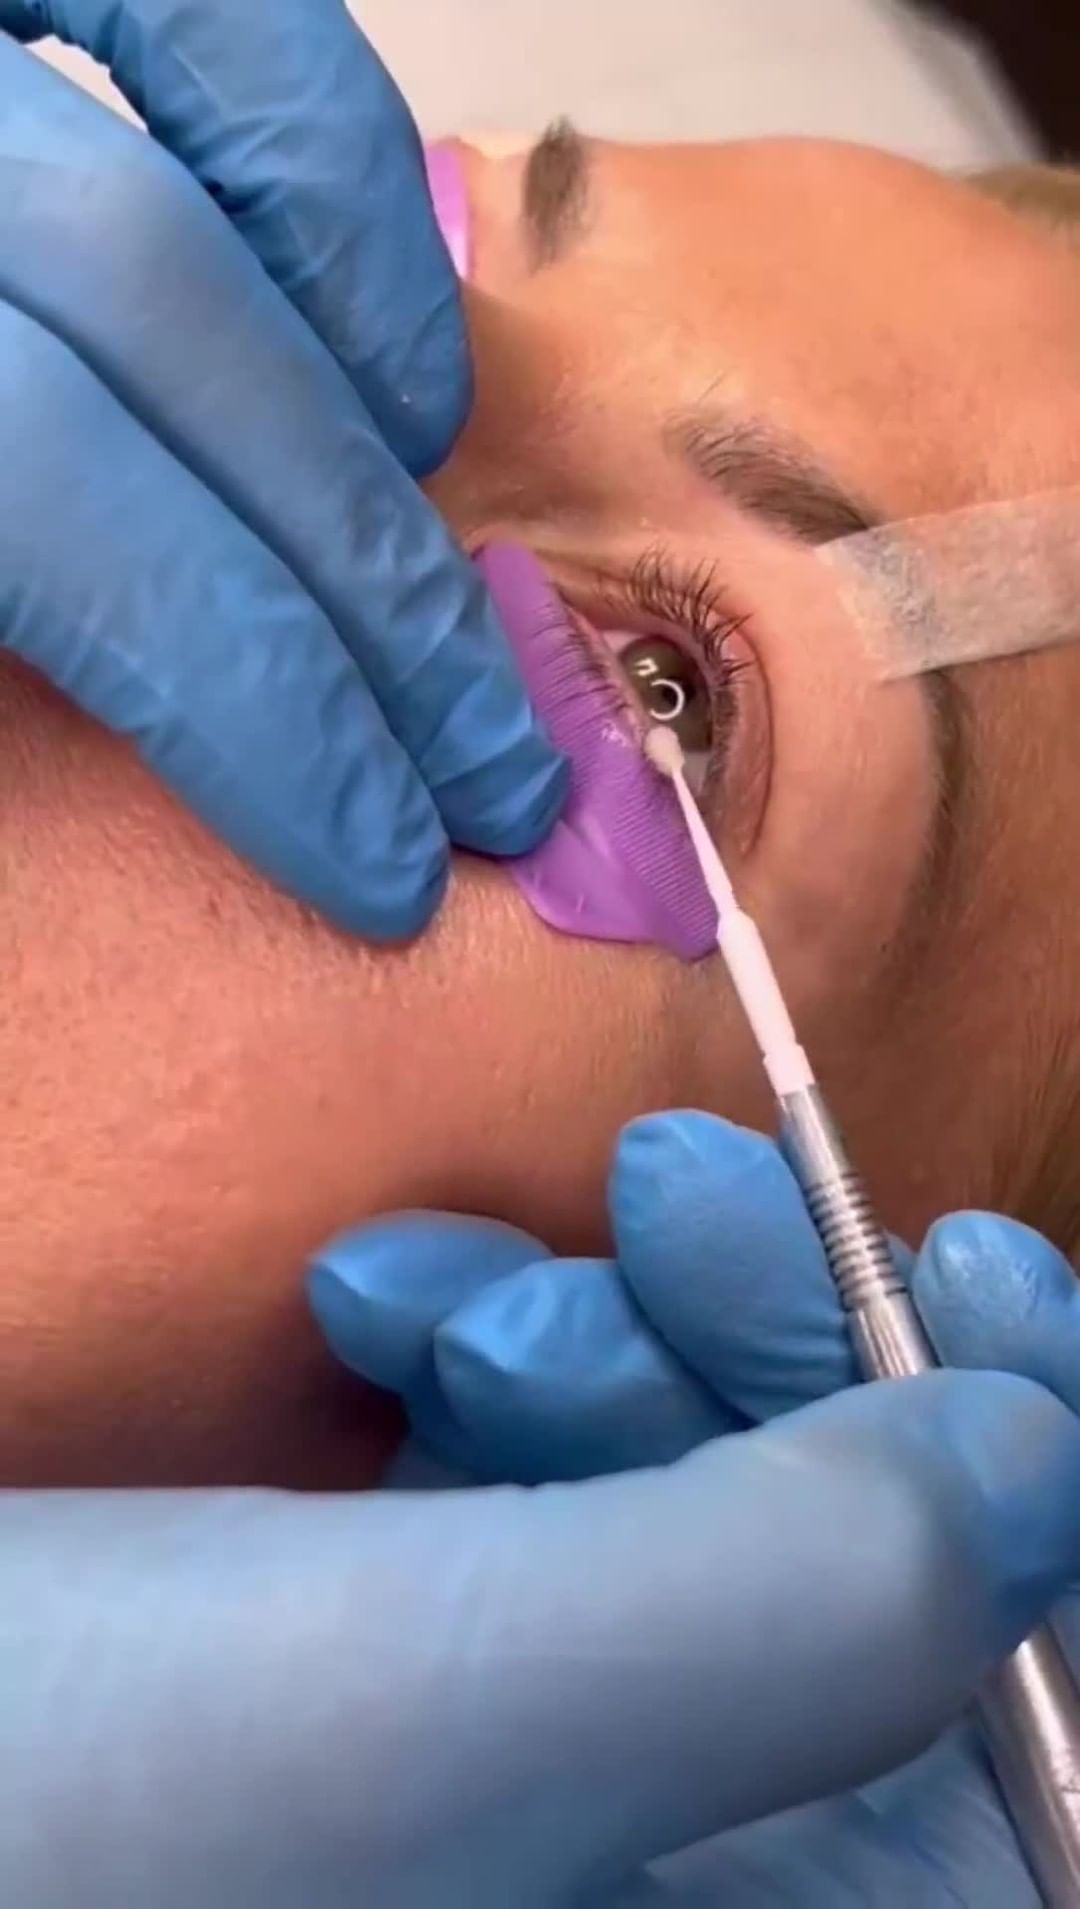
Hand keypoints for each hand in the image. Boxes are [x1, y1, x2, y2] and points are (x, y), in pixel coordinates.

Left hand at [0, 0, 563, 935]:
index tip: (371, 855)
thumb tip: (105, 766)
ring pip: (211, 208)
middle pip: (163, 340)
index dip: (238, 681)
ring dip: (369, 427)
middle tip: (487, 768)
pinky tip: (393, 361)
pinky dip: (342, 192)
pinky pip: (220, 36)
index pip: (38, 480)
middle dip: (359, 586)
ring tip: (440, 590)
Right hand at [311, 1112, 1079, 1903]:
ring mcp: (545, 1761)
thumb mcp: (464, 1705)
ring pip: (689, 1499)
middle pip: (861, 1576)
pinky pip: (528, 1487)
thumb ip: (802, 1601)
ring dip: (597, 1331)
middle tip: (666, 1193)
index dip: (1045, 1480)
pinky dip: (470, 1359)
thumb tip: (1036, 1455)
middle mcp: (677, 1864)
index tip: (974, 1268)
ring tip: (451, 1301)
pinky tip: (378, 1300)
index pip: (1037, 1732)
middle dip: (781, 1353)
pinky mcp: (414, 1675)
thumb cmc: (90, 1793)